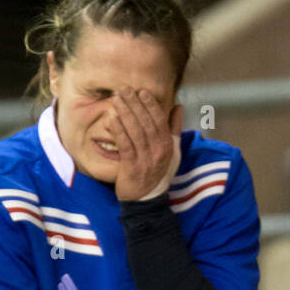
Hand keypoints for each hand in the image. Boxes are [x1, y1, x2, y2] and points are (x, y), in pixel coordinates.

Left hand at [108, 87, 182, 201]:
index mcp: (168, 145)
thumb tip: (178, 106)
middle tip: (124, 89)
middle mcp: (159, 151)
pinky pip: (125, 144)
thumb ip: (174, 128)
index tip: (141, 91)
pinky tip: (111, 119)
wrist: (146, 200)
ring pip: (135, 131)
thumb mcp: (171, 151)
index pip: (160, 120)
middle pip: (146, 122)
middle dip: (134, 104)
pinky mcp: (132, 167)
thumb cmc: (157, 172)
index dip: (150, 104)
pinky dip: (118, 130)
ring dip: (124, 113)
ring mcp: (146, 159)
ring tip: (116, 99)